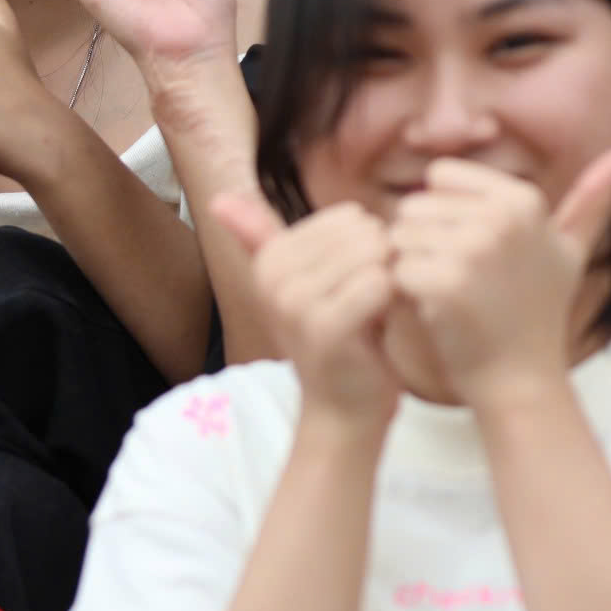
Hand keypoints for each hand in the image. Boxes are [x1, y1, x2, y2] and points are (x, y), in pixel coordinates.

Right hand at [213, 191, 409, 430]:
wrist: (343, 411)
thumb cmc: (338, 340)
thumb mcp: (303, 282)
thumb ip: (263, 238)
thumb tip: (217, 199)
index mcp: (269, 261)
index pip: (348, 218)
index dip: (371, 249)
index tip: (357, 287)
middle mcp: (274, 278)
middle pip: (362, 233)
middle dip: (384, 263)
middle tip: (371, 304)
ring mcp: (294, 304)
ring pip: (373, 255)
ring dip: (391, 283)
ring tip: (376, 314)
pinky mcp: (322, 328)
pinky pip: (377, 283)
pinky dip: (393, 301)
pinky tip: (382, 326)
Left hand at [385, 151, 610, 411]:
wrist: (521, 379)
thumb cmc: (538, 312)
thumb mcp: (569, 250)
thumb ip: (590, 201)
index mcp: (523, 200)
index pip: (437, 178)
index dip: (443, 215)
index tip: (473, 251)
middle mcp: (502, 217)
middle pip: (413, 207)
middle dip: (423, 242)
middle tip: (459, 281)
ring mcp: (475, 249)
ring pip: (398, 236)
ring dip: (411, 267)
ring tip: (447, 295)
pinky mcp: (446, 283)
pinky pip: (395, 268)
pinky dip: (403, 292)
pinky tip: (434, 312)